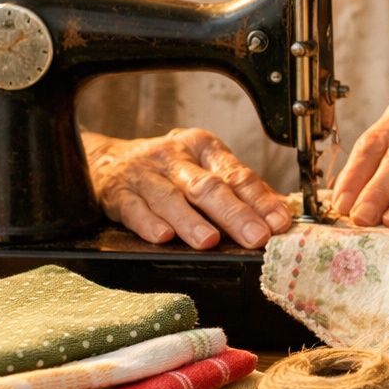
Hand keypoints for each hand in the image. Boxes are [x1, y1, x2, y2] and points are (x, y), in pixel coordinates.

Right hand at [84, 128, 293, 248]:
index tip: (279, 222)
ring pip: (170, 197)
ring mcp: (145, 174)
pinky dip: (148, 223)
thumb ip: (239, 190)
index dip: (260, 200)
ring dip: (191, 221)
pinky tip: (162, 237)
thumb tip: (280, 213)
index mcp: (204, 148)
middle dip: (234, 214)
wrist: (108, 159)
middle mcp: (175, 157)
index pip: (237, 175)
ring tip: (209, 241)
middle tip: (255, 236)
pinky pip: (134, 209)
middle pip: (208, 187)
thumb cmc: (169, 168)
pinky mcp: (118, 193)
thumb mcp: (205, 167)